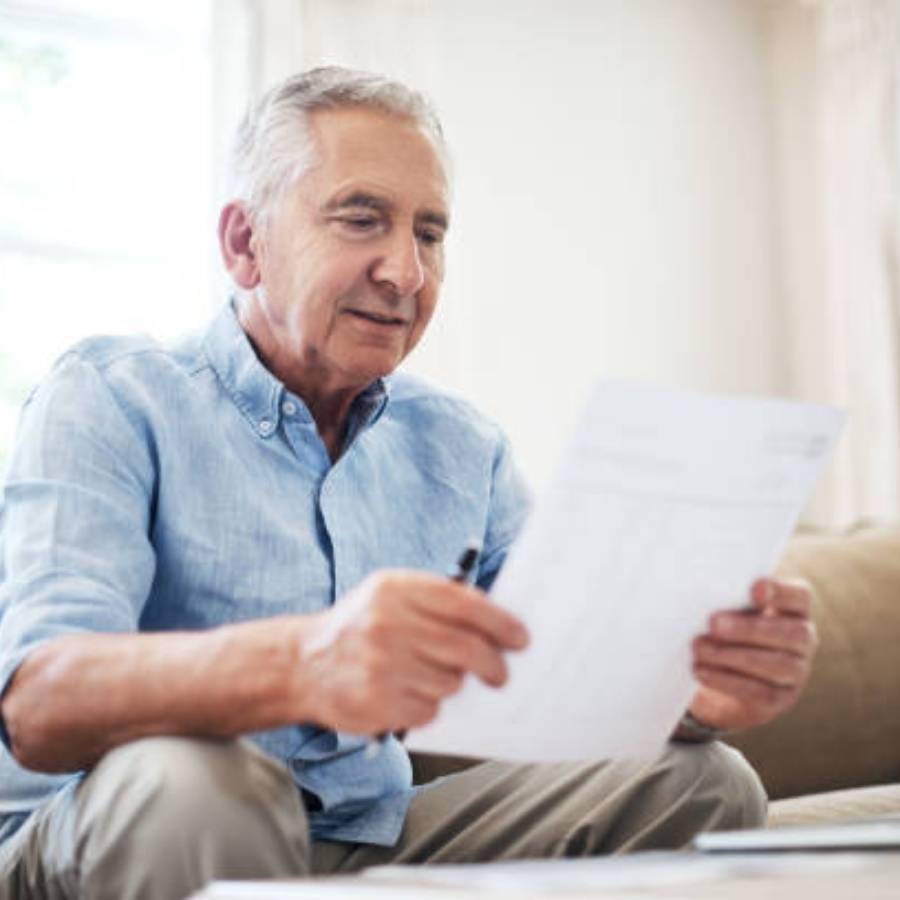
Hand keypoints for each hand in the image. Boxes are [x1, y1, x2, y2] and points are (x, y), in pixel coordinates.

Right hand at [298, 570, 528, 734]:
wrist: (302, 662)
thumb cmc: (360, 625)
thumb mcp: (390, 594)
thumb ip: (437, 600)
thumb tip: (497, 622)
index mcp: (395, 588)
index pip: (464, 603)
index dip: (500, 623)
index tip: (520, 638)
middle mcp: (387, 623)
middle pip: (465, 647)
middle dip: (493, 664)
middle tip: (501, 673)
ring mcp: (380, 664)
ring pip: (450, 682)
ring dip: (452, 684)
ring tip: (430, 676)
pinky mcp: (376, 701)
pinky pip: (429, 709)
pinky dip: (428, 705)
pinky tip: (407, 693)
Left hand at [686, 577, 817, 732]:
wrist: (716, 678)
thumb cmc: (724, 630)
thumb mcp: (727, 610)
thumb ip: (726, 601)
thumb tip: (700, 596)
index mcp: (792, 609)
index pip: (799, 596)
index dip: (781, 592)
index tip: (755, 589)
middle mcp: (802, 640)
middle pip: (791, 633)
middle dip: (750, 629)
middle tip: (714, 624)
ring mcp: (795, 672)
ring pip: (777, 665)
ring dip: (734, 656)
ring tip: (700, 648)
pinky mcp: (778, 698)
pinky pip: (759, 692)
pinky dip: (726, 680)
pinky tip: (701, 671)